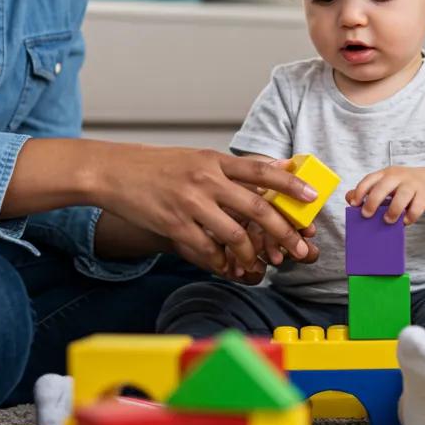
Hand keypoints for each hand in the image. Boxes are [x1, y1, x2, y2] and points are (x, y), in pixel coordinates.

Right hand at [98, 144, 319, 278]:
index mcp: (213, 160)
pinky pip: (207, 251)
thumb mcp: (196, 158)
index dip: (290, 184)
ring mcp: (190, 203)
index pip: (261, 170)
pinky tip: (225, 266)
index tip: (311, 196)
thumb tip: (273, 170)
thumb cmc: (156, 166)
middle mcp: (206, 179)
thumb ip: (230, 169)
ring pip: (235, 235)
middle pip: (257, 207)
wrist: (113, 171)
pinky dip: (220, 262)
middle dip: (283, 232)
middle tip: (298, 249)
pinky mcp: (174, 225)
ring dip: (251, 254)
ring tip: (257, 265)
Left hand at [346, 166, 424, 225]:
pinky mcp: (424, 195)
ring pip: (402, 196)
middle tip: (366, 215)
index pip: (369, 179)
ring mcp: (412, 184)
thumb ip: (367, 191)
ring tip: (387, 221)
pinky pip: (417, 207)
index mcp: (385, 174)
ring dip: (393, 210)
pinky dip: (410, 216)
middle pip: (383, 187)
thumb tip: (350, 199)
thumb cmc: (400, 187)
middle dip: (373, 201)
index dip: (360, 191)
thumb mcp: (384, 184)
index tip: (354, 204)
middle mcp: (398, 177)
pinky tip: (404, 222)